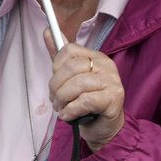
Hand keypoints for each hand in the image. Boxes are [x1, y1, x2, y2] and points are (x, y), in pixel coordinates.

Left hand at [45, 31, 124, 151]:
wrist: (104, 129)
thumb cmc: (86, 104)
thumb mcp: (70, 79)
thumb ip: (59, 57)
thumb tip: (47, 31)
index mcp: (96, 57)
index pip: (70, 50)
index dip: (57, 66)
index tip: (56, 81)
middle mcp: (106, 66)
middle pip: (72, 67)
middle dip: (57, 86)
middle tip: (55, 100)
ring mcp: (112, 82)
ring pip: (78, 84)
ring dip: (63, 100)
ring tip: (61, 109)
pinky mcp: (114, 99)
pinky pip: (85, 101)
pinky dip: (71, 110)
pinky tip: (68, 115)